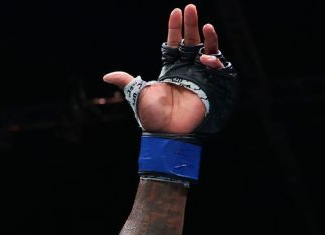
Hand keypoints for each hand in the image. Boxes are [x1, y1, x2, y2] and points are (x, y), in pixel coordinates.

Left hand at [103, 4, 228, 134]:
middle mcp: (185, 69)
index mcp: (169, 68)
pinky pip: (218, 68)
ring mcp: (199, 76)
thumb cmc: (151, 115)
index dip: (175, 28)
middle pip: (191, 41)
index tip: (176, 11)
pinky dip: (215, 60)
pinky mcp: (210, 86)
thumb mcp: (137, 93)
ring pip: (207, 50)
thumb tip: (106, 76)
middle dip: (192, 24)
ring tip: (206, 27)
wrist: (165, 132)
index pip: (173, 43)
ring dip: (209, 38)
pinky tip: (207, 57)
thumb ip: (127, 80)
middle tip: (191, 8)